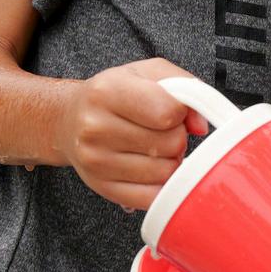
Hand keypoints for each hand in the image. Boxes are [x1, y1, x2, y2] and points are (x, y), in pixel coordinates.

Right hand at [50, 58, 209, 212]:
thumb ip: (184, 88)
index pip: (167, 112)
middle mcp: (96, 127)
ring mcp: (96, 161)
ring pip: (166, 172)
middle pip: (171, 144)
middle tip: (162, 131)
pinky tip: (151, 168)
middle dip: (176, 137)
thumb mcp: (147, 74)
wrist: (69, 120)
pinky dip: (161, 184)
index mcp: (107, 91)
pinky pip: (153, 197)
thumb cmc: (113, 94)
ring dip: (170, 160)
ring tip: (154, 148)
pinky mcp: (102, 188)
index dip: (180, 112)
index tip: (170, 110)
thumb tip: (201, 126)